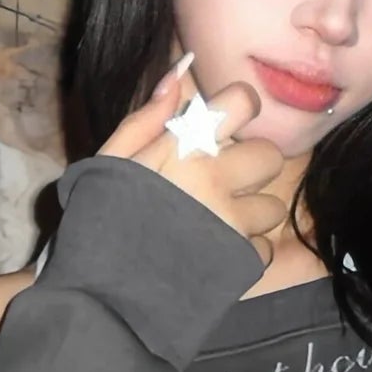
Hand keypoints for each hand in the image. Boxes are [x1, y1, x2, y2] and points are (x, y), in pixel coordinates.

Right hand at [97, 55, 289, 273]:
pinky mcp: (242, 263)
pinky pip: (265, 249)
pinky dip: (246, 252)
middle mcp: (217, 180)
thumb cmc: (97, 224)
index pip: (243, 101)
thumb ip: (146, 118)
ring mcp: (233, 223)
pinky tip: (215, 254)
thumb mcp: (110, 162)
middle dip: (251, 167)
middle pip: (270, 156)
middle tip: (222, 183)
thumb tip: (178, 74)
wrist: (101, 297)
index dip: (239, 108)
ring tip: (218, 224)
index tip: (226, 124)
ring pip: (273, 207)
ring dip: (252, 213)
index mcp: (184, 148)